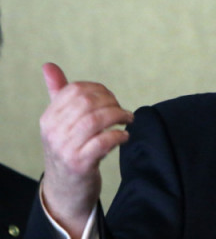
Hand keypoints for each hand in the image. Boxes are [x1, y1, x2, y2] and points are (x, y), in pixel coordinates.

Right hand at [39, 63, 133, 237]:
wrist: (65, 189)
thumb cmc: (68, 149)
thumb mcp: (60, 122)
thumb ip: (58, 93)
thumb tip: (49, 66)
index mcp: (49, 117)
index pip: (76, 90)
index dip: (100, 90)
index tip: (111, 98)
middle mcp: (53, 132)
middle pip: (87, 102)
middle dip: (111, 101)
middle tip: (122, 110)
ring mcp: (65, 148)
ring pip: (96, 119)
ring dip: (118, 116)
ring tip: (127, 120)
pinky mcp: (80, 164)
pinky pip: (104, 141)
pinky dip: (119, 135)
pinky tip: (124, 136)